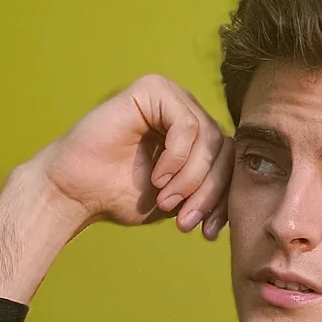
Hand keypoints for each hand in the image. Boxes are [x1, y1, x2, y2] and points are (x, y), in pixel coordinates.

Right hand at [29, 74, 233, 239]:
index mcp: (195, 135)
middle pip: (224, 150)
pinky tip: (157, 177)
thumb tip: (245, 196)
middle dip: (209, 192)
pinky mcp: (151, 89)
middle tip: (186, 221)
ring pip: (209, 138)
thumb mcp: (180, 201)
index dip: (223, 199)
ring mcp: (169, 97)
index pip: (230, 163)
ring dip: (192, 178)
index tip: (207, 232)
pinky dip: (176, 156)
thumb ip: (210, 192)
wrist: (76, 193)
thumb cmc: (121, 196)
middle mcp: (185, 111)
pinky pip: (186, 123)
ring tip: (168, 201)